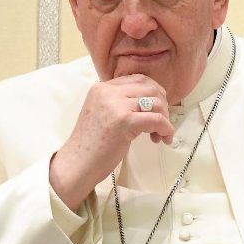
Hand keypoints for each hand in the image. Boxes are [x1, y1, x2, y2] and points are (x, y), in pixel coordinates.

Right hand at [50, 74, 174, 210]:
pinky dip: (166, 129)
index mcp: (102, 88)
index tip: (157, 110)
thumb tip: (151, 101)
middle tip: (161, 124)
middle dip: (162, 105)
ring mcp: (116, 105)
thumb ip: (120, 102)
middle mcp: (108, 91)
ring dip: (164, 119)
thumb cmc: (91, 144)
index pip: (138, 79)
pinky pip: (157, 119)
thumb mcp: (102, 113)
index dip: (154, 93)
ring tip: (158, 135)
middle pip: (150, 88)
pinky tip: (163, 139)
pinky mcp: (124, 121)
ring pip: (156, 103)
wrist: (77, 164)